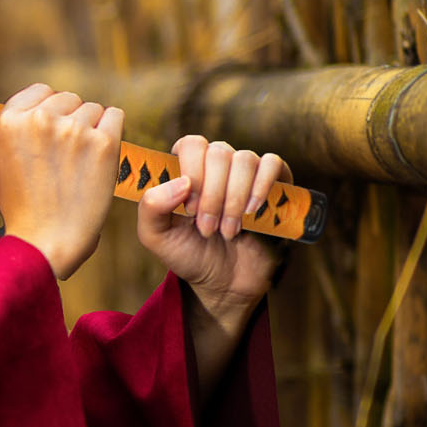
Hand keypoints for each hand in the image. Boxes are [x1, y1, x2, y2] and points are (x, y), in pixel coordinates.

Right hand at [0, 83, 122, 280]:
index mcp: (8, 122)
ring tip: (83, 161)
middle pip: (68, 99)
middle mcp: (39, 120)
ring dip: (92, 129)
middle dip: (71, 120)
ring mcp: (73, 130)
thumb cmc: (21, 209)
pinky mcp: (103, 144)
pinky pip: (116, 116)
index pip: (40, 91)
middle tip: (69, 153)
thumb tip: (24, 114)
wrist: (46, 241)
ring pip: (93, 109)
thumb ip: (8, 134)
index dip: (49, 110)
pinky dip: (113, 131)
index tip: (54, 131)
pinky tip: (103, 153)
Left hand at [136, 134, 291, 329]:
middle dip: (212, 195)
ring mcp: (246, 173)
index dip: (191, 171)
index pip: (190, 144)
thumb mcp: (156, 237)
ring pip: (244, 159)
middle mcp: (217, 165)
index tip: (188, 208)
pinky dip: (261, 186)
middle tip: (206, 229)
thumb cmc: (189, 254)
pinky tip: (251, 212)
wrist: (225, 282)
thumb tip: (181, 182)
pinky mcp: (275, 183)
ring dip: (234, 199)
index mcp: (187, 169)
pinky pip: (273, 163)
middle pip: (218, 151)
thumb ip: (150, 207)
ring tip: (227, 232)